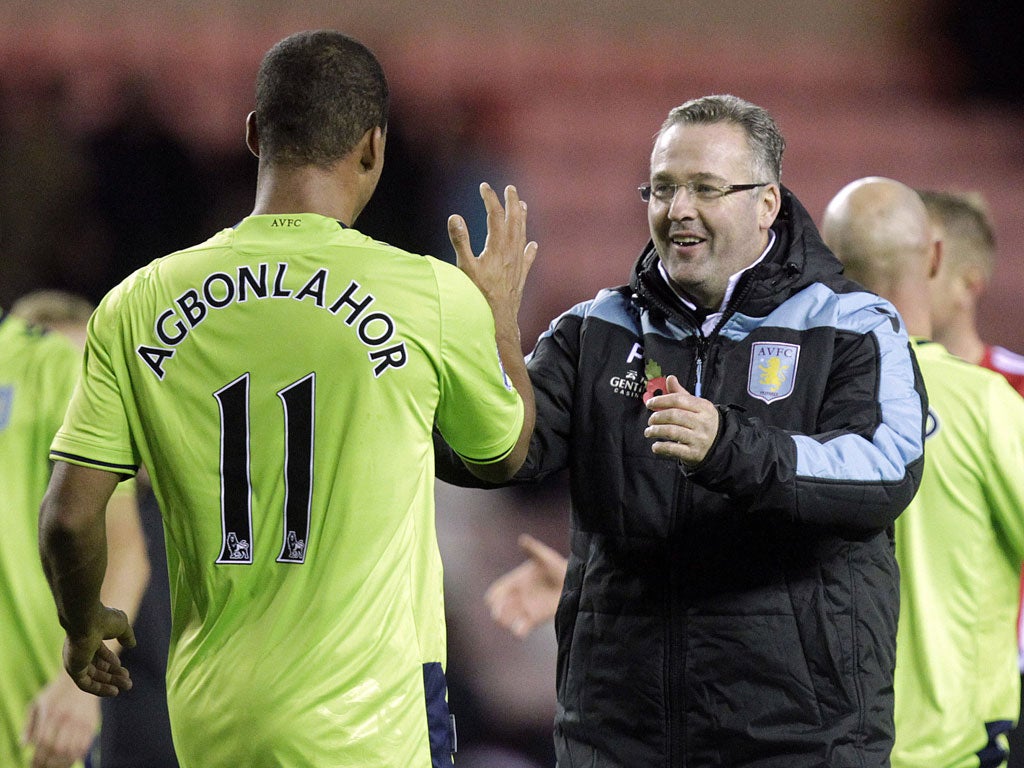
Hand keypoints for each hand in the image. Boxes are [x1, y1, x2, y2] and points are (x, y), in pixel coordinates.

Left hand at [22, 674, 99, 767]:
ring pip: (72, 750)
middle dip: (50, 763)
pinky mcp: (92, 722)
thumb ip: (30, 725)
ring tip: (58, 766)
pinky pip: (85, 745)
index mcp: (50, 713)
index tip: (34, 766)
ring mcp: (81, 720)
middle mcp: (66, 718)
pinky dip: (77, 755)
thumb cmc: (56, 693)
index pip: (43, 742)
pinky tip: (71, 758)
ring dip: (63, 762)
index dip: (37, 758)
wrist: (81, 679)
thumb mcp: (38, 703)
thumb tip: (25, 745)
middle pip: (57, 749)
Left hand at [63, 606, 135, 696]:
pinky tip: (114, 691)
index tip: (123, 669)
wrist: (86, 619)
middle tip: (128, 682)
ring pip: (93, 677)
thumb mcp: (121, 626)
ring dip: (110, 683)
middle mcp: (80, 651)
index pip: (99, 654)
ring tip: (127, 686)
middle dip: (113, 675)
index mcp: (89, 638)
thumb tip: (132, 645)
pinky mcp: (73, 669)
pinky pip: (86, 684)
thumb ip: (126, 636)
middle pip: (97, 667)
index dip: (112, 662)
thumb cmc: (103, 619)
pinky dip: (99, 689)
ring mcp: (75, 661)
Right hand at [447, 183, 537, 325]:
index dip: (490, 199)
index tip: (484, 187)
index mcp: (497, 247)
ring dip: (522, 219)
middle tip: (510, 188)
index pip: (495, 216)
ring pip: (522, 236)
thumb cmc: (478, 295)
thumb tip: (455, 217)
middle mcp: (510, 253)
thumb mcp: (465, 267)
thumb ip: (460, 241)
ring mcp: (517, 265)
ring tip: (522, 206)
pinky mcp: (520, 278)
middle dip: (511, 203)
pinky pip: (528, 259)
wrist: (499, 320)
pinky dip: (530, 250)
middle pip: (514, 221)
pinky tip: (533, 245)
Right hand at [485, 533, 566, 637]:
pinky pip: (522, 628)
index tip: (495, 599)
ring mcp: (525, 609)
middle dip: (497, 612)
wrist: (571, 581)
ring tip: (508, 623)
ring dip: (505, 622)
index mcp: (514, 582)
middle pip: (498, 608)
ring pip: (507, 620)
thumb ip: (533, 549)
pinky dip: (518, 631)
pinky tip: (520, 632)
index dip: (493, 597)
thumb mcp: (544, 557)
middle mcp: (517, 597)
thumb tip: (522, 539)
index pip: (495, 593)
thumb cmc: (556, 566)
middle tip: (499, 615)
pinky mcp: (535, 619)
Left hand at [644, 375, 719, 466]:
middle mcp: (703, 422)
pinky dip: (661, 447)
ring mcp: (699, 439)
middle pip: (674, 415)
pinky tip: (655, 446)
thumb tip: (670, 378)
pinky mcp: (694, 454)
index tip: (649, 404)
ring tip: (649, 432)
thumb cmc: (701, 422)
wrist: (718, 445)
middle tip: (650, 420)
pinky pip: (674, 449)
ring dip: (656, 431)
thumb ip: (680, 394)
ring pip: (672, 431)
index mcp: (704, 407)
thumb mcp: (696, 406)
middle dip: (657, 417)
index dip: (661, 400)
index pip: (679, 400)